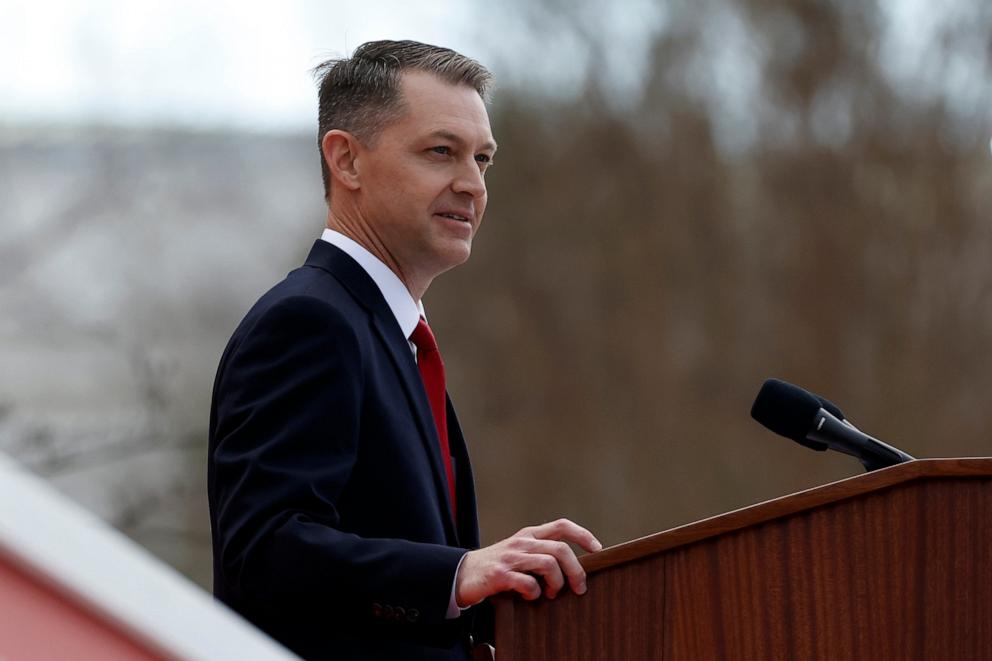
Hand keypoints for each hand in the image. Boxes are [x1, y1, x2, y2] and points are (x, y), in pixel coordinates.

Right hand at [455, 518, 601, 606]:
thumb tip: (575, 567)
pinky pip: (528, 583)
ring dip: (557, 584)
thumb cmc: (498, 565)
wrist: (462, 574)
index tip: (597, 549)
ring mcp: (511, 557)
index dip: (583, 535)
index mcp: (529, 534)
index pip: (562, 526)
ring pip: (549, 564)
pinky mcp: (501, 574)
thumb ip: (541, 552)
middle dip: (576, 571)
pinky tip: (531, 596)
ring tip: (552, 594)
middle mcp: (522, 542)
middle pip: (561, 549)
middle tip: (579, 588)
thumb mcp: (520, 551)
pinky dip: (535, 593)